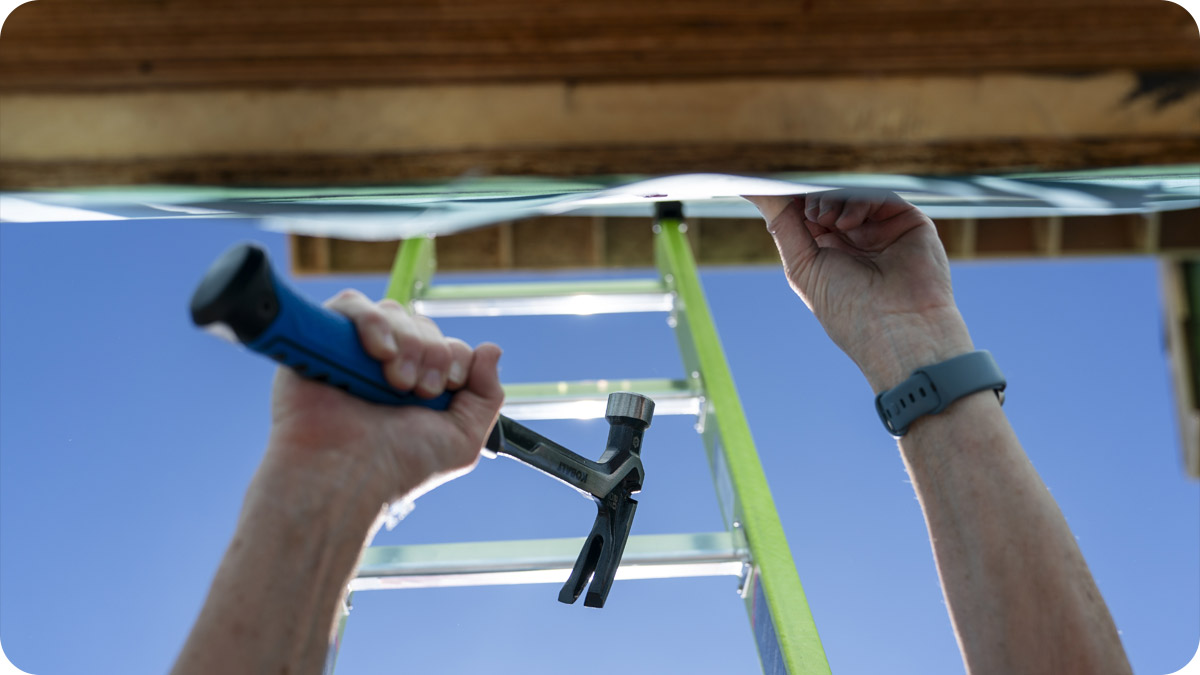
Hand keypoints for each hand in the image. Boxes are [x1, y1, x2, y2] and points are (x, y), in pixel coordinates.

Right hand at [262, 289, 504, 510]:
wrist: (349, 475)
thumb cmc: (399, 465)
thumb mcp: (462, 437)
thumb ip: (486, 395)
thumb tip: (491, 349)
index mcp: (420, 382)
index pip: (448, 344)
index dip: (454, 359)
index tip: (443, 389)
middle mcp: (388, 363)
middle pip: (423, 325)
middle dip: (432, 354)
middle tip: (417, 391)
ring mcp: (355, 351)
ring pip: (393, 312)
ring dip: (407, 343)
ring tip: (395, 381)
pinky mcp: (322, 341)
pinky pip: (351, 304)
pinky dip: (371, 320)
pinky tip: (379, 351)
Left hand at [746, 190, 973, 392]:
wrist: (896, 329)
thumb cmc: (847, 309)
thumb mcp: (802, 265)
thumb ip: (781, 223)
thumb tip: (753, 190)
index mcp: (827, 253)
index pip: (805, 214)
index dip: (792, 201)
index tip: (773, 188)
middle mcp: (855, 239)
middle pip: (827, 199)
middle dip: (811, 200)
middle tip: (807, 212)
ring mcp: (881, 229)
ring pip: (852, 194)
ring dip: (831, 200)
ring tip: (825, 220)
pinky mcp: (907, 221)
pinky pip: (880, 195)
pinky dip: (859, 200)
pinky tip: (847, 222)